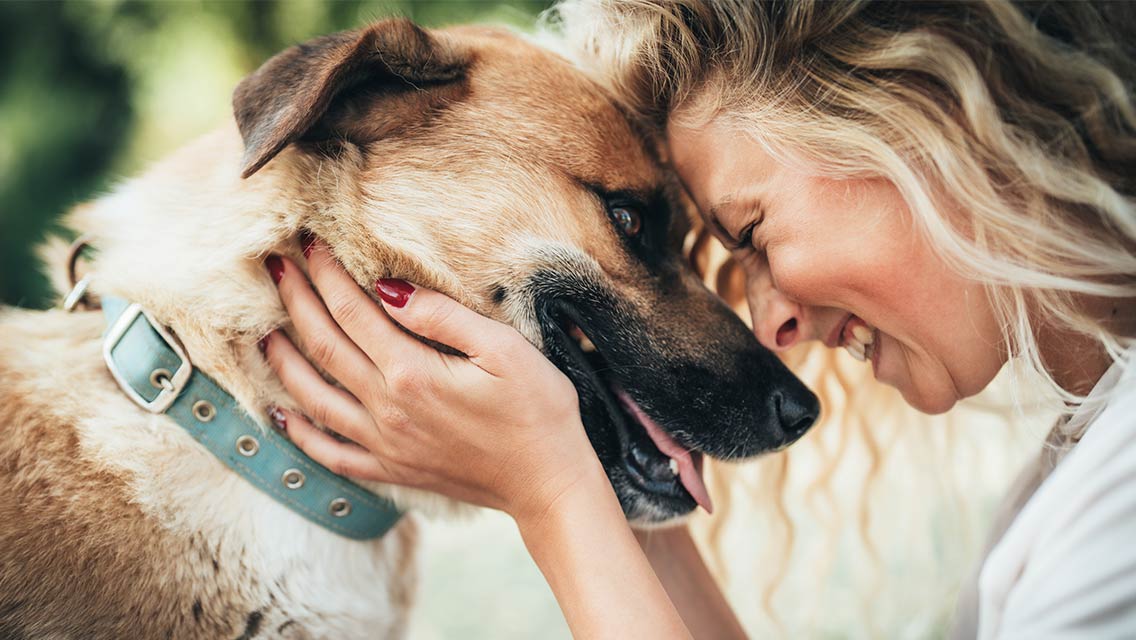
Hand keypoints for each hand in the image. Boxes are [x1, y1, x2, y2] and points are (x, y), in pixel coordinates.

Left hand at [260, 238, 603, 522]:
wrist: (548, 482)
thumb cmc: (537, 410)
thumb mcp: (503, 349)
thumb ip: (441, 317)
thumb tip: (388, 288)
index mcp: (414, 373)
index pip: (355, 313)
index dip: (328, 276)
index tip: (308, 245)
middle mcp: (388, 409)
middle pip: (326, 348)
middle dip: (297, 304)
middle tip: (276, 269)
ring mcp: (385, 444)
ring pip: (316, 398)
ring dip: (284, 362)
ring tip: (265, 332)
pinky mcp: (393, 469)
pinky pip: (331, 453)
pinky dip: (300, 433)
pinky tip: (280, 414)